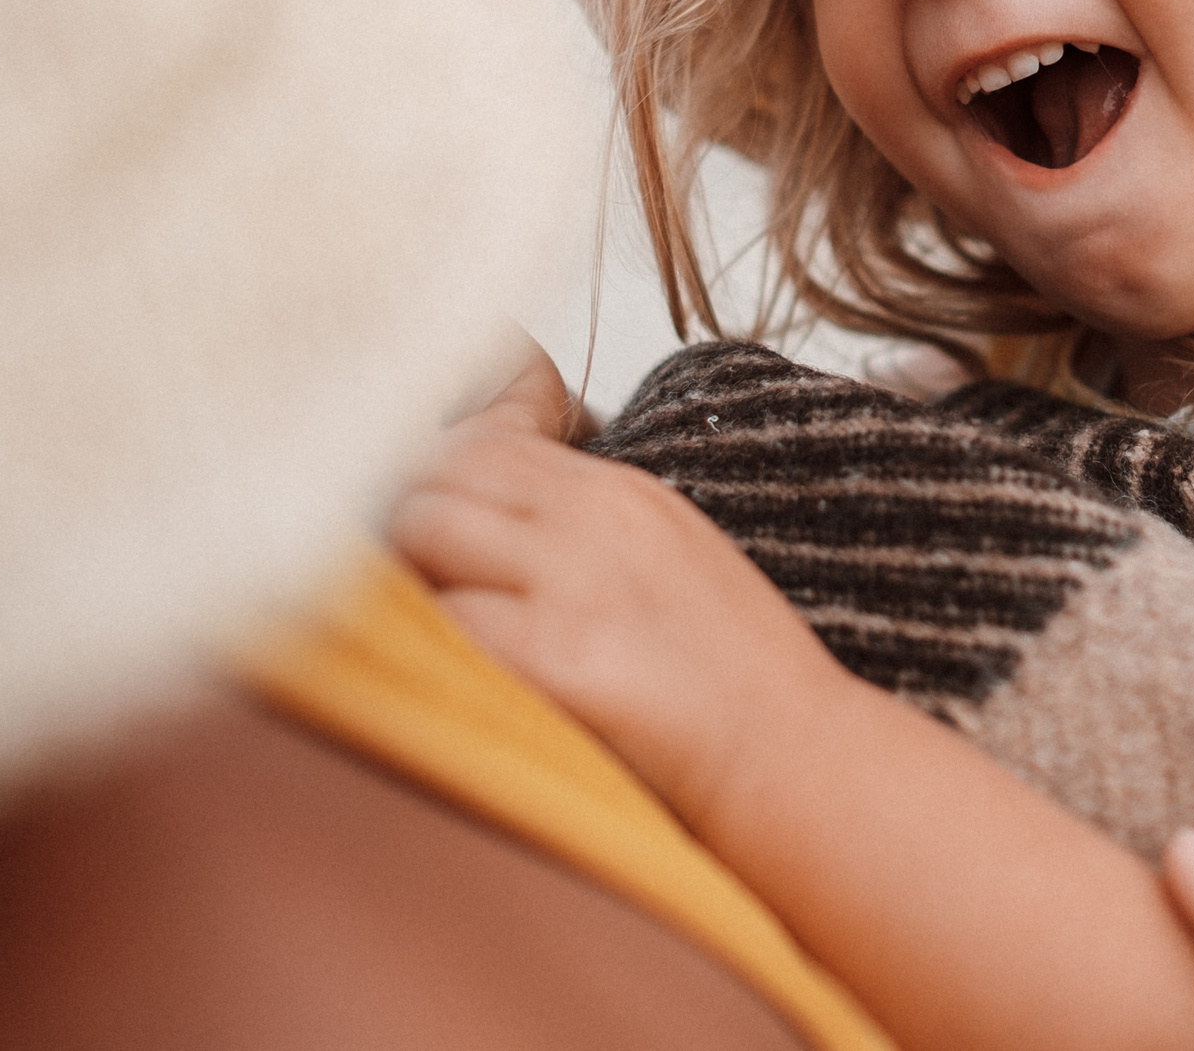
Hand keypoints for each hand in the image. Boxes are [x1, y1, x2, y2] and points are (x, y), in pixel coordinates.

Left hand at [389, 351, 851, 816]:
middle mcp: (595, 518)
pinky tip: (435, 676)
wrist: (793, 755)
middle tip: (402, 583)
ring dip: (401, 574)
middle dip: (403, 519)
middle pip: (440, 467)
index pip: (484, 438)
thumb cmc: (732, 680)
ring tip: (414, 628)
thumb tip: (485, 526)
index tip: (424, 529)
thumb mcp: (671, 557)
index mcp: (623, 492)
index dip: (435, 479)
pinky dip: (417, 644)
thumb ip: (584, 526)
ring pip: (422, 525)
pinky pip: (439, 621)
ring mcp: (574, 582)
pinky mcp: (555, 656)